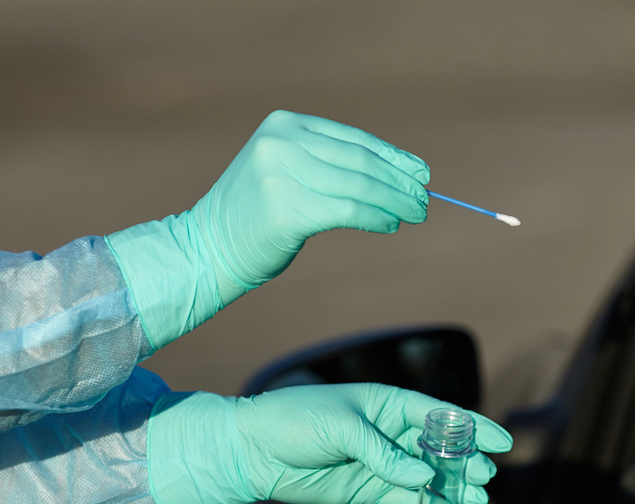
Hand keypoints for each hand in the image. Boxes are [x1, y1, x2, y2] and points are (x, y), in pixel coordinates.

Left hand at [146, 383, 511, 503]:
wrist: (251, 449)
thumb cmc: (294, 421)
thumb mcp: (342, 428)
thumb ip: (384, 454)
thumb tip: (423, 475)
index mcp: (387, 402)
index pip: (440, 414)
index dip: (472, 426)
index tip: (501, 440)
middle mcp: (389, 431)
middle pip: (439, 446)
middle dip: (466, 461)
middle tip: (485, 476)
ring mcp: (380, 461)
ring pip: (427, 474)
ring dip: (452, 485)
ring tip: (476, 499)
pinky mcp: (366, 487)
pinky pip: (405, 496)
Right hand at [193, 110, 430, 301]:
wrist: (208, 247)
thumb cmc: (255, 216)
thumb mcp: (285, 171)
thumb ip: (326, 164)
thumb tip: (394, 176)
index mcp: (283, 125)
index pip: (352, 139)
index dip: (392, 157)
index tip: (420, 173)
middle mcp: (281, 142)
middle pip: (359, 160)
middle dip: (399, 181)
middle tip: (425, 199)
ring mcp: (281, 174)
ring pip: (358, 185)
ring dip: (394, 201)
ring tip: (416, 214)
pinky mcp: (287, 209)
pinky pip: (347, 211)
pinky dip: (375, 217)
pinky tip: (389, 225)